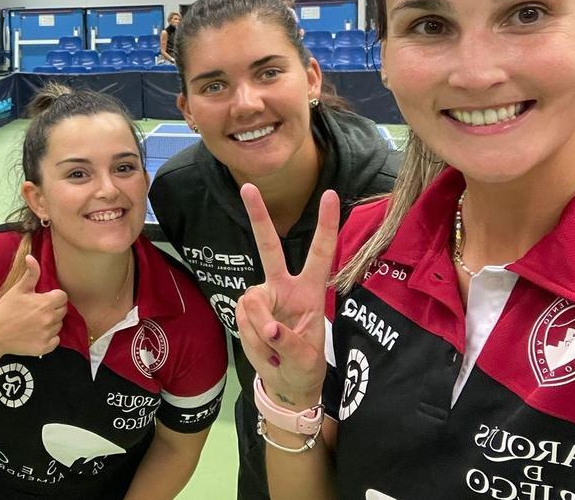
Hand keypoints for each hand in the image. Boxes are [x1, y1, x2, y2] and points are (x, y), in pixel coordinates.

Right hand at [0, 255, 67, 356]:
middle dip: (53, 309)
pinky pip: (55, 341)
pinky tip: (37, 333)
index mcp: (45, 303)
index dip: (54, 296)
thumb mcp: (18, 289)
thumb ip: (31, 273)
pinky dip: (49, 338)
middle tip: (38, 310)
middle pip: (62, 311)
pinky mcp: (43, 347)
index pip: (63, 297)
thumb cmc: (5, 309)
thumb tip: (31, 257)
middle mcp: (49, 319)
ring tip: (36, 321)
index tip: (44, 298)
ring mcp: (47, 334)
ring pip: (59, 326)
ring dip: (51, 323)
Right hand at [235, 184, 338, 410]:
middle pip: (269, 248)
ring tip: (275, 354)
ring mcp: (263, 298)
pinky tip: (265, 352)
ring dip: (261, 335)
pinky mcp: (247, 312)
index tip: (331, 194)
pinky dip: (253, 341)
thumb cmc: (304, 370)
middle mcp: (284, 288)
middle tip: (247, 187)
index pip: (320, 254)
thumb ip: (290, 343)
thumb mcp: (306, 361)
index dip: (326, 225)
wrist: (285, 386)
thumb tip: (271, 330)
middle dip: (258, 217)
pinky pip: (243, 320)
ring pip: (253, 305)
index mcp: (311, 292)